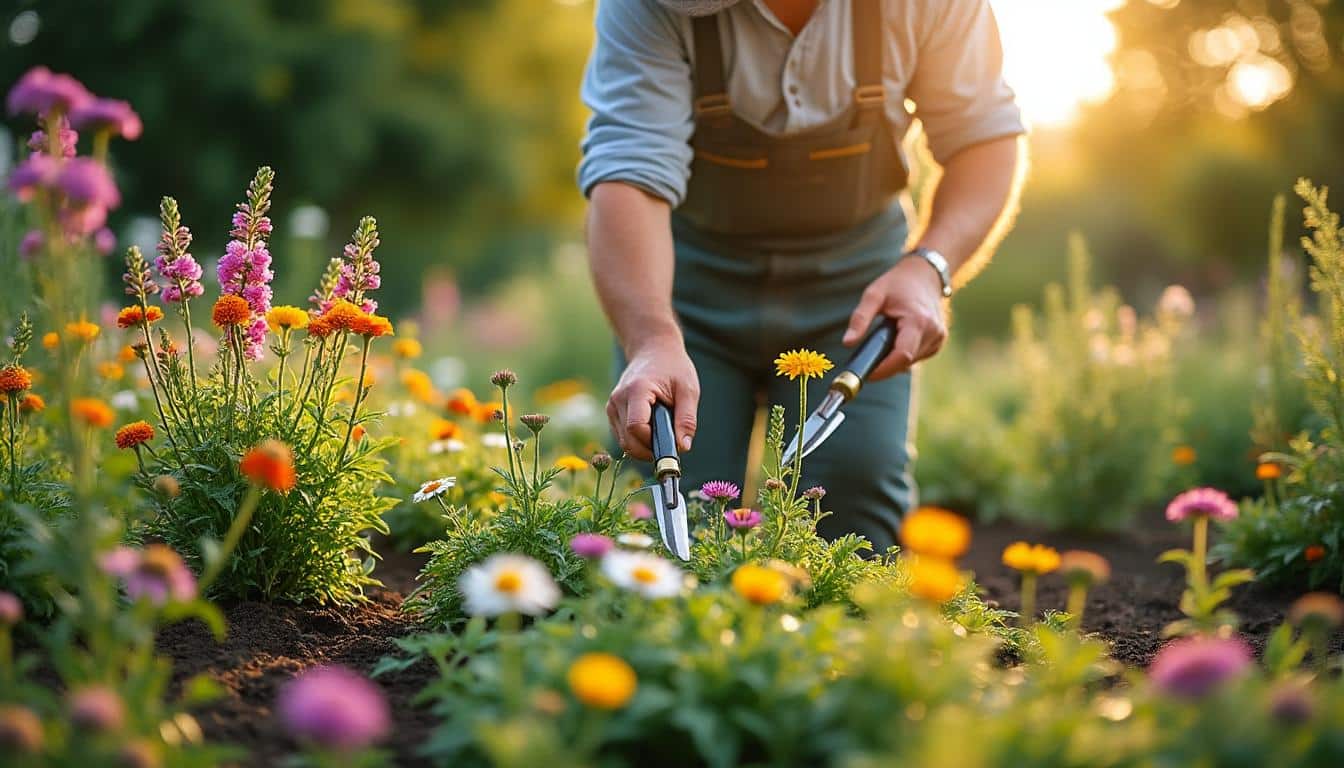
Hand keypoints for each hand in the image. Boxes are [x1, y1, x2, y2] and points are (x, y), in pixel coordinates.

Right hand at [606, 336, 698, 459]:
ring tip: (663, 432)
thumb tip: (683, 448)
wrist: (653, 350)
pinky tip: (653, 430)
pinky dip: (638, 441)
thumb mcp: (688, 390)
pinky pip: (623, 437)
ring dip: (644, 447)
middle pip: (628, 440)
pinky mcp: (612, 412)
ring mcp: (612, 406)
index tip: (673, 443)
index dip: (654, 442)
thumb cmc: (673, 368)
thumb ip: (687, 419)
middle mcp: (618, 399)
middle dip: (650, 450)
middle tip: (671, 444)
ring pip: (624, 442)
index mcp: (637, 390)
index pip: (637, 428)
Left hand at [842, 256, 947, 379]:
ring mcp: (938, 338)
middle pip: (905, 361)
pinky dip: (903, 353)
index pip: (902, 355)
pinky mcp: (939, 342)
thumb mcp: (873, 295)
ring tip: (882, 340)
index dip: (883, 369)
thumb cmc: (897, 283)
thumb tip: (847, 343)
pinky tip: (896, 339)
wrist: (925, 274)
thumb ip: (860, 319)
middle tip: (867, 357)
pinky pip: (917, 356)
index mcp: (918, 321)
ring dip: (894, 358)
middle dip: (885, 365)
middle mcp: (933, 332)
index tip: (866, 374)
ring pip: (911, 361)